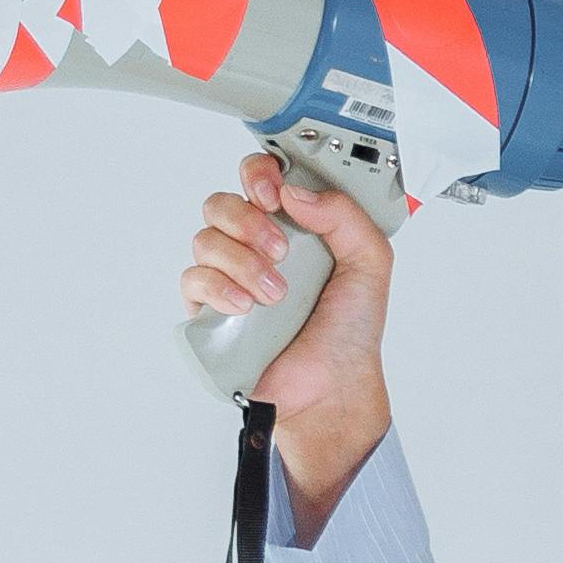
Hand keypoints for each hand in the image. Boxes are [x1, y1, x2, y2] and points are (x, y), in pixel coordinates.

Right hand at [180, 152, 397, 519]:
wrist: (333, 386)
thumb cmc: (349, 331)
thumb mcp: (370, 262)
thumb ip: (344, 215)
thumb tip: (295, 191)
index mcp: (291, 227)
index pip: (258, 179)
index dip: (258, 175)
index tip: (274, 193)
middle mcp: (255, 247)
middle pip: (222, 204)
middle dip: (248, 221)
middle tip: (280, 251)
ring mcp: (229, 278)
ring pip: (206, 239)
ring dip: (241, 261)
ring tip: (275, 293)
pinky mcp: (209, 311)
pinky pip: (193, 280)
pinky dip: (218, 288)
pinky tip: (246, 306)